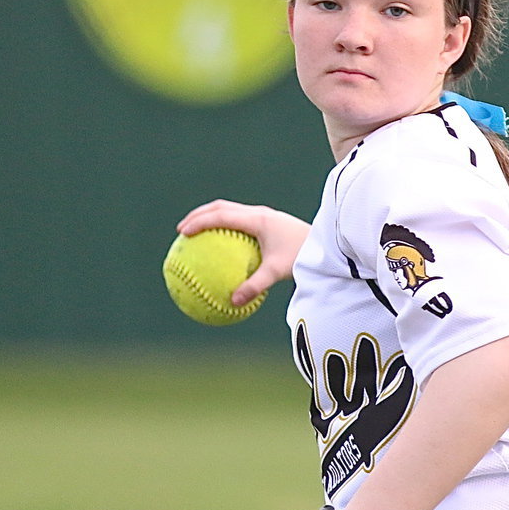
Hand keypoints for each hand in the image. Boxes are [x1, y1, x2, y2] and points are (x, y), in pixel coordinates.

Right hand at [177, 199, 311, 306]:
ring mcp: (264, 215)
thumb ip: (254, 286)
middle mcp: (258, 213)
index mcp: (257, 219)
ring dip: (211, 218)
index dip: (199, 222)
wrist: (326, 245)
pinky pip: (241, 222)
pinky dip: (226, 229)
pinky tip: (222, 247)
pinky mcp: (269, 222)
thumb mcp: (276, 273)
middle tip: (182, 230)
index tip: (182, 232)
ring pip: (230, 211)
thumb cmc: (301, 257)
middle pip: (221, 207)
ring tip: (197, 234)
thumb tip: (233, 302)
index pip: (221, 216)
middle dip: (199, 216)